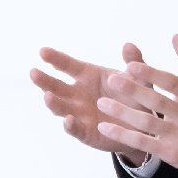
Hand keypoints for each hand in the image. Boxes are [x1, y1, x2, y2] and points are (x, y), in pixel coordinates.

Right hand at [30, 46, 151, 164]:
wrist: (143, 127)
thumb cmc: (135, 97)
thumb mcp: (138, 79)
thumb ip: (134, 63)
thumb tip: (129, 45)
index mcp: (87, 76)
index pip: (67, 66)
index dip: (55, 58)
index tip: (42, 51)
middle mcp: (78, 94)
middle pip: (56, 86)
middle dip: (44, 80)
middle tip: (34, 72)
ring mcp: (79, 113)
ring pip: (60, 107)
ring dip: (53, 102)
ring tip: (47, 96)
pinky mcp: (85, 132)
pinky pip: (74, 129)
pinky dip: (70, 125)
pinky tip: (68, 120)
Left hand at [94, 34, 177, 177]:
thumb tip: (174, 36)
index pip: (171, 82)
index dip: (151, 74)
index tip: (130, 65)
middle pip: (157, 101)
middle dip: (133, 90)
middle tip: (111, 80)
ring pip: (147, 122)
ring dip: (122, 113)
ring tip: (101, 103)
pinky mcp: (171, 152)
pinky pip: (143, 143)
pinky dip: (124, 135)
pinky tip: (105, 128)